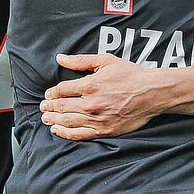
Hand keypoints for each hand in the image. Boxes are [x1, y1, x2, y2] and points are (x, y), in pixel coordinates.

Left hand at [39, 54, 165, 140]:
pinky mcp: (104, 130)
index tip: (48, 94)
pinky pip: (80, 135)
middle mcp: (90, 103)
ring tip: (46, 119)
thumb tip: (60, 58)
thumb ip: (80, 61)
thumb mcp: (105, 61)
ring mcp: (97, 119)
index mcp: (89, 85)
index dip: (51, 93)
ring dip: (53, 120)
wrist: (151, 93)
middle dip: (49, 107)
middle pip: (61, 106)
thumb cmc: (129, 75)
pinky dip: (66, 133)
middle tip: (42, 108)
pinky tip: (58, 130)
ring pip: (67, 121)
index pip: (61, 90)